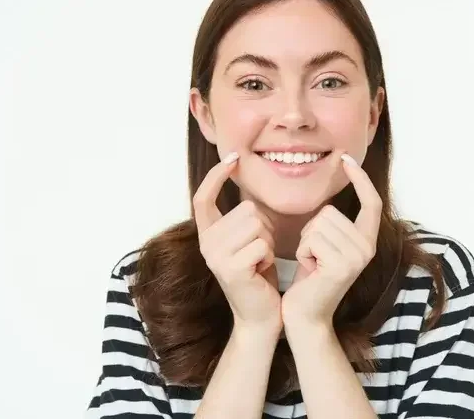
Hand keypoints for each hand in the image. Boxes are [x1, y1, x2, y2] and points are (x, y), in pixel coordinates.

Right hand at [193, 152, 281, 332]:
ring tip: (260, 262)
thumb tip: (250, 190)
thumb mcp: (249, 240)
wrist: (261, 316)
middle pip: (246, 210)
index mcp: (208, 235)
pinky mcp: (229, 268)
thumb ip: (244, 218)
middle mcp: (206, 243)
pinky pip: (262, 244)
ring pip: (256, 224)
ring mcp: (214, 256)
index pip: (203, 197)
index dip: (216, 175)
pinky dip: (270, 256)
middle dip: (264, 228)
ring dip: (268, 242)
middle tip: (259, 253)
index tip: (232, 157)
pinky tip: (261, 271)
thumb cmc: (259, 275)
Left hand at [281, 153, 381, 329]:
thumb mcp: (324, 245)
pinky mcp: (341, 266)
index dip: (360, 179)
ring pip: (318, 224)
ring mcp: (357, 257)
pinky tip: (309, 271)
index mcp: (366, 241)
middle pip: (330, 212)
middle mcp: (367, 248)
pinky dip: (302, 253)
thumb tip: (328, 200)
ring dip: (305, 243)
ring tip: (312, 265)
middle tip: (314, 258)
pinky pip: (311, 239)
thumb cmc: (310, 279)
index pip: (371, 203)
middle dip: (311, 231)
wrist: (304, 316)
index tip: (346, 158)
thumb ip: (331, 225)